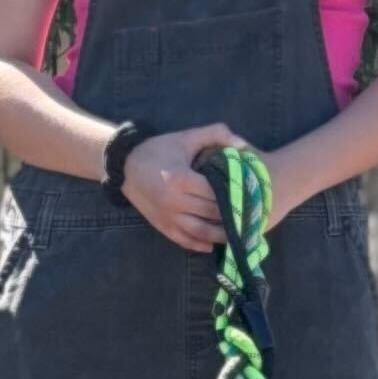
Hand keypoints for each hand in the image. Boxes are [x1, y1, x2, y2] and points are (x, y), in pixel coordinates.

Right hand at [121, 122, 246, 251]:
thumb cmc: (159, 150)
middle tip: (251, 215)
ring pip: (201, 231)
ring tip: (238, 233)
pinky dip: (200, 244)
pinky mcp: (162, 226)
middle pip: (211, 212)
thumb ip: (216, 134)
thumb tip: (243, 145)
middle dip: (233, 214)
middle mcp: (173, 201)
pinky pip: (184, 240)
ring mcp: (167, 216)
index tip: (252, 195)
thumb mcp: (186, 137)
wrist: (126, 165)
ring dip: (221, 235)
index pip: (215, 191)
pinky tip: (214, 244)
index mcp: (181, 178)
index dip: (235, 194)